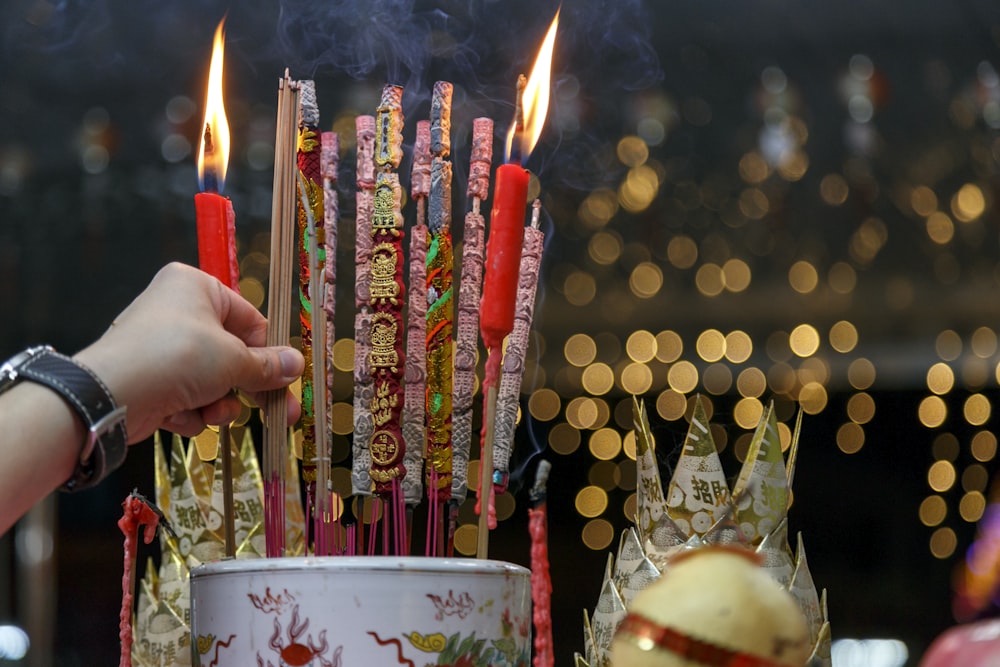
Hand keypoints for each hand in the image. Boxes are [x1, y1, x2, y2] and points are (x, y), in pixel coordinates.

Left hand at [74, 262, 303, 441]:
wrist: (112, 394)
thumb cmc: (178, 357)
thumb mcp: (234, 359)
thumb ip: (268, 365)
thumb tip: (297, 364)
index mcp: (196, 287)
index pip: (249, 319)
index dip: (269, 352)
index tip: (287, 379)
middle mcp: (176, 311)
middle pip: (231, 353)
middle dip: (247, 387)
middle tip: (281, 414)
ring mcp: (160, 346)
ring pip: (210, 380)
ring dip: (217, 403)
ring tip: (210, 413)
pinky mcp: (148, 379)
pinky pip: (185, 395)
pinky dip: (189, 411)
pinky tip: (180, 417)